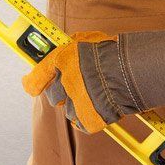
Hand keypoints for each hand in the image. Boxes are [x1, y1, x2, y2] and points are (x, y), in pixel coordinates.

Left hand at [22, 30, 164, 133]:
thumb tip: (59, 51)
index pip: (35, 78)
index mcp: (61, 61)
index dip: (32, 83)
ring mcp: (76, 101)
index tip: (30, 85)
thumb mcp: (85, 41)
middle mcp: (64, 82)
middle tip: (74, 89)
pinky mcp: (88, 118)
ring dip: (76, 105)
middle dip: (59, 94)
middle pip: (51, 96)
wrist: (133, 70)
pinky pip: (80, 123)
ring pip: (67, 110)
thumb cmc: (113, 52)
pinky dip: (87, 118)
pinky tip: (97, 109)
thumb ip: (69, 51)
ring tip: (92, 97)